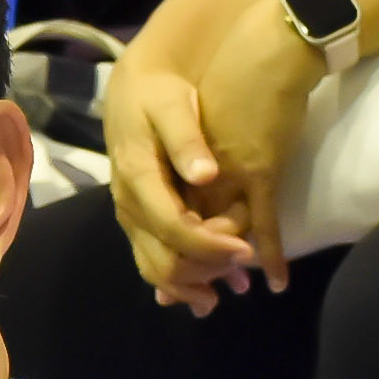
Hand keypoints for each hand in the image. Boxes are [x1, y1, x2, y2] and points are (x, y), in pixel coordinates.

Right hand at [98, 56, 256, 309]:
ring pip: (156, 268)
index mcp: (137, 177)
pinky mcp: (138, 219)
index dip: (210, 245)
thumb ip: (186, 139)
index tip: (248, 251)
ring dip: (194, 285)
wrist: (134, 85)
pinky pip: (154, 260)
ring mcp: (132, 216)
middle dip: (206, 270)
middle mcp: (129, 205)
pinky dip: (180, 283)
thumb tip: (205, 175)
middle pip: (162, 259)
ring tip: (233, 289)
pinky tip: (205, 293)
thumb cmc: (158, 91)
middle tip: (244, 270)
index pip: (173, 226)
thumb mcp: (171, 104)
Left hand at [189, 0, 330, 295]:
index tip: (180, 284)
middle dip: (194, 275)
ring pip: (220, 238)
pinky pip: (263, 224)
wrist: (262, 49)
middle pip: (182, 240)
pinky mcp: (258, 168)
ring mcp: (223, 174)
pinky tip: (278, 282)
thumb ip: (185, 165)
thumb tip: (187, 201)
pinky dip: (270, 255)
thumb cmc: (227, 85)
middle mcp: (187, 174)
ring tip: (237, 289)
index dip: (166, 260)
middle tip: (208, 300)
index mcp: (165, 163)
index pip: (157, 225)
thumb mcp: (191, 126)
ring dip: (229, 268)